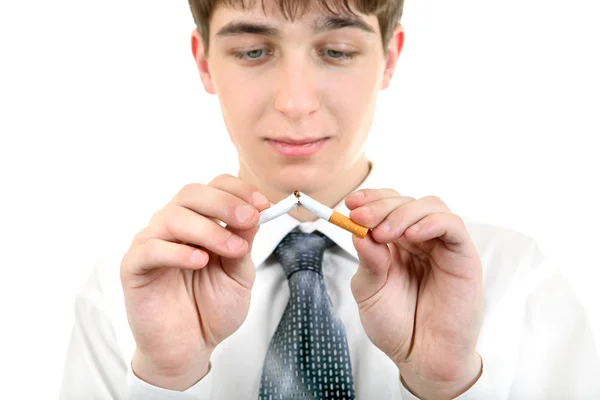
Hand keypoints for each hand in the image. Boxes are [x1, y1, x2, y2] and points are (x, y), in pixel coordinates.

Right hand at [120, 174, 269, 389]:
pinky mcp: (134, 267)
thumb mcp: (239, 274)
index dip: (238, 190)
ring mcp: (151, 243)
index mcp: (200, 221)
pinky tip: (200, 261)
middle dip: (224, 202)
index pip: (214, 187)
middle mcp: (174, 226)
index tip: (263, 205)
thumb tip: (254, 211)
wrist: (190, 348)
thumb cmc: (212, 308)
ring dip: (208, 229)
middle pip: (191, 193)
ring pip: (173, 217)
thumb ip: (243, 243)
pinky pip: (151, 249)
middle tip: (249, 219)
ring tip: (232, 250)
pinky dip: (177, 251)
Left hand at [346, 189, 482, 398]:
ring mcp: (442, 246)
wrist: (421, 358)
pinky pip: (452, 226)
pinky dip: (431, 223)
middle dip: (380, 205)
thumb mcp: (370, 292)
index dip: (370, 199)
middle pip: (405, 201)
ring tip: (383, 233)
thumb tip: (358, 231)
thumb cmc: (395, 325)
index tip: (350, 203)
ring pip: (430, 206)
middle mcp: (420, 239)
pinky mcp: (463, 257)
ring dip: (403, 212)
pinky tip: (411, 236)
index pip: (386, 206)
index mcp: (395, 243)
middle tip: (360, 217)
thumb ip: (368, 262)